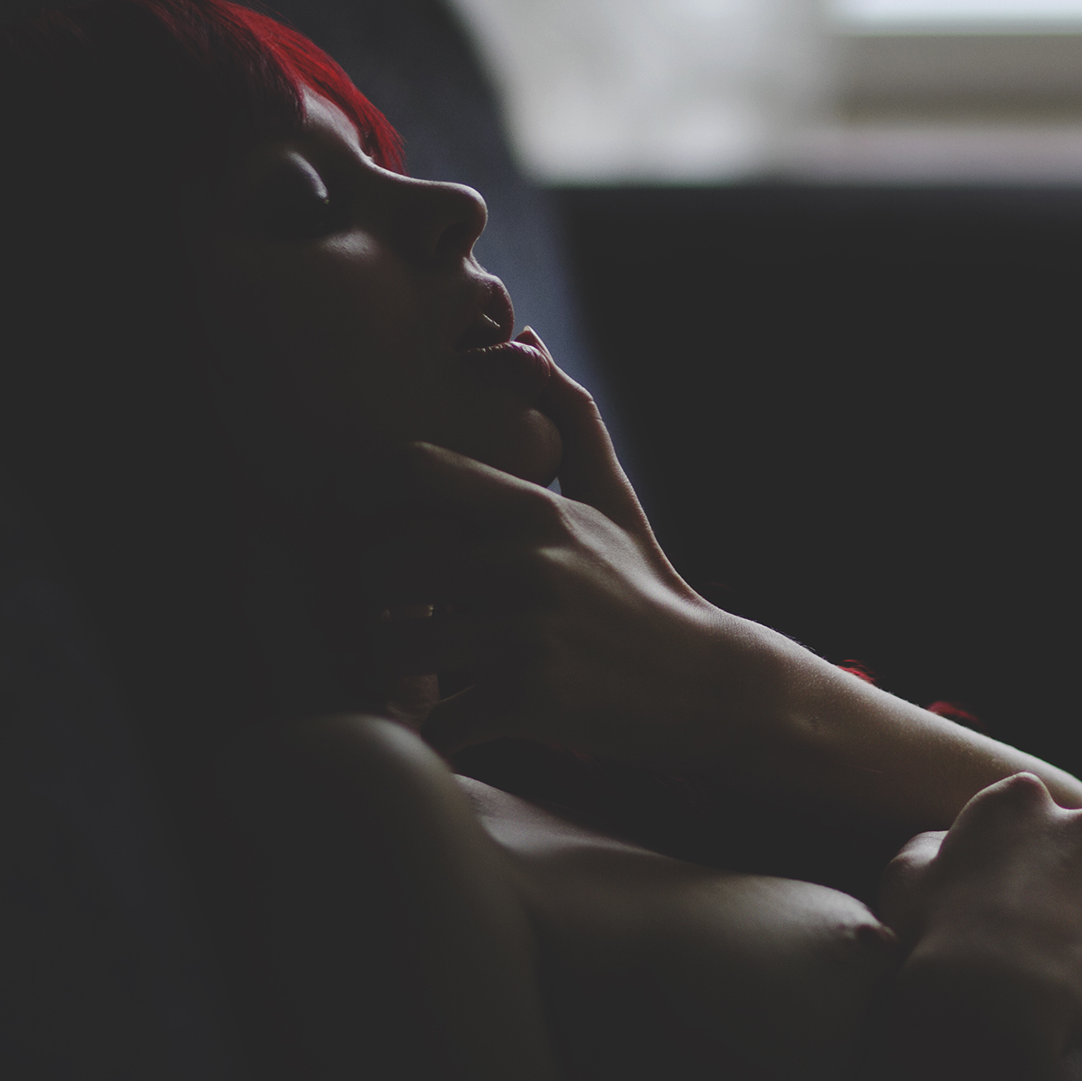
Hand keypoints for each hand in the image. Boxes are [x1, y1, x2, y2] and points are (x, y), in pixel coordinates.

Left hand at [351, 334, 770, 761]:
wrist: (708, 682)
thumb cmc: (645, 590)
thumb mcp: (611, 503)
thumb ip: (569, 422)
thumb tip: (529, 343)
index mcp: (534, 511)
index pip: (412, 469)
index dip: (373, 499)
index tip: (380, 536)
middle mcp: (523, 563)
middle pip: (381, 569)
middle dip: (380, 606)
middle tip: (399, 627)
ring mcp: (524, 632)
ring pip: (394, 650)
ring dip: (398, 676)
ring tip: (420, 684)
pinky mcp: (530, 699)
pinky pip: (438, 722)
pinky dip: (439, 737)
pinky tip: (458, 732)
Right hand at [875, 772, 1081, 1053]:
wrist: (984, 1004)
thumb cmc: (933, 941)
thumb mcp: (905, 878)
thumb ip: (933, 848)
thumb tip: (946, 849)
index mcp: (1020, 800)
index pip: (1032, 817)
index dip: (1020, 862)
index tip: (1005, 903)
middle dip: (1071, 893)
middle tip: (1039, 948)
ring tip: (1072, 986)